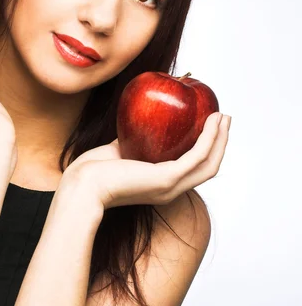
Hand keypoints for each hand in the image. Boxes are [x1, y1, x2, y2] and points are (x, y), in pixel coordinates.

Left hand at [63, 112, 230, 209]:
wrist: (82, 185)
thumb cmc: (92, 170)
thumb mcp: (119, 151)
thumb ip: (133, 141)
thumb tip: (140, 122)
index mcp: (160, 185)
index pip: (192, 170)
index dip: (205, 150)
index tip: (208, 127)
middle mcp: (170, 189)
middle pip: (208, 167)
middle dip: (219, 142)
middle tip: (223, 118)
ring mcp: (171, 186)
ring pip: (208, 162)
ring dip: (220, 138)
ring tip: (223, 116)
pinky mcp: (167, 178)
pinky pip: (197, 155)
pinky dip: (209, 137)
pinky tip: (211, 120)